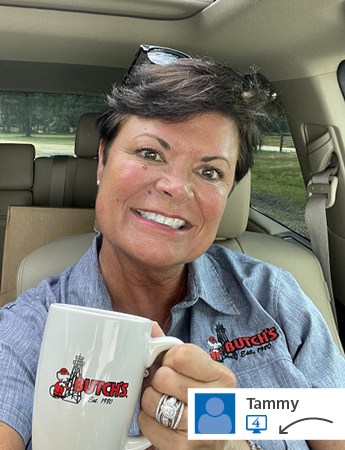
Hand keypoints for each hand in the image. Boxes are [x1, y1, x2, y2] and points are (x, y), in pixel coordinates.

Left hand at [138, 325, 244, 448]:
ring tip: (164, 403)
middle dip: (157, 381)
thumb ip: (174, 348)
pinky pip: (146, 424)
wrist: (219, 443)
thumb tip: (148, 326)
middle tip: (167, 388)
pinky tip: (162, 422)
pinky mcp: (183, 448)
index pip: (182, 353)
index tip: (173, 366)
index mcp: (222, 378)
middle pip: (163, 376)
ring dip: (150, 401)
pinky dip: (147, 421)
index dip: (169, 358)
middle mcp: (218, 403)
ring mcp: (201, 429)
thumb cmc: (204, 399)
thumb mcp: (198, 371)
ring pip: (151, 399)